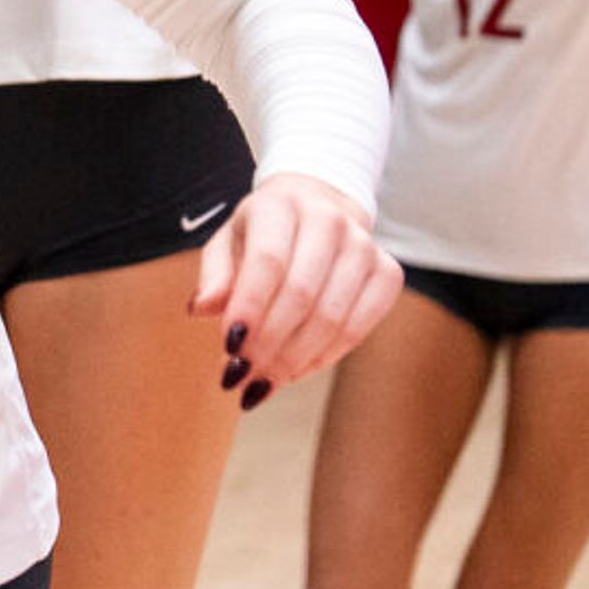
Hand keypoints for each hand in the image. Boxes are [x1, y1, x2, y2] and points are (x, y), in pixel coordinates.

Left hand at [192, 172, 400, 400]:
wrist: (321, 209)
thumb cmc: (264, 234)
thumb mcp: (228, 243)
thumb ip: (215, 275)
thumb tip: (201, 308)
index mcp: (281, 205)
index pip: (268, 262)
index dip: (250, 308)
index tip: (229, 348)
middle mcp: (329, 219)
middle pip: (301, 295)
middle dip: (268, 344)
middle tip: (241, 377)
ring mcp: (364, 245)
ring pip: (331, 317)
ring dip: (294, 359)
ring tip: (262, 383)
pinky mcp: (388, 273)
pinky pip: (358, 327)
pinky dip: (325, 357)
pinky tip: (295, 371)